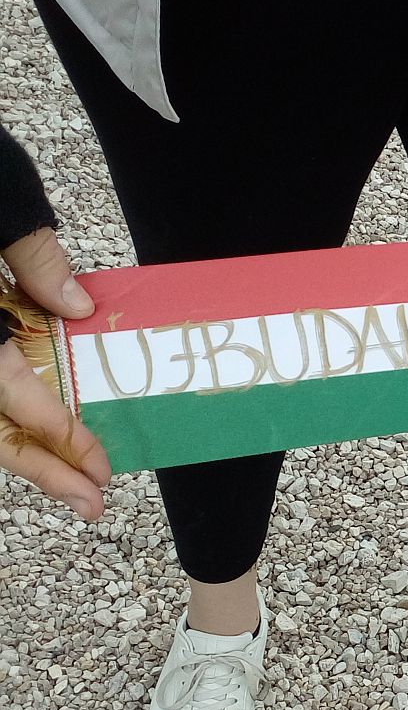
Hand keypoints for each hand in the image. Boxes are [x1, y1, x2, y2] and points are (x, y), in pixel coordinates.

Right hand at [1, 227, 109, 519]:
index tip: (97, 465)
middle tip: (91, 503)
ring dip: (25, 455)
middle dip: (41, 469)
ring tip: (75, 488)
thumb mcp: (0, 207)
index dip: (58, 433)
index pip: (12, 391)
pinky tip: (46, 442)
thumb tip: (79, 307)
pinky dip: (12, 421)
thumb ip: (35, 260)